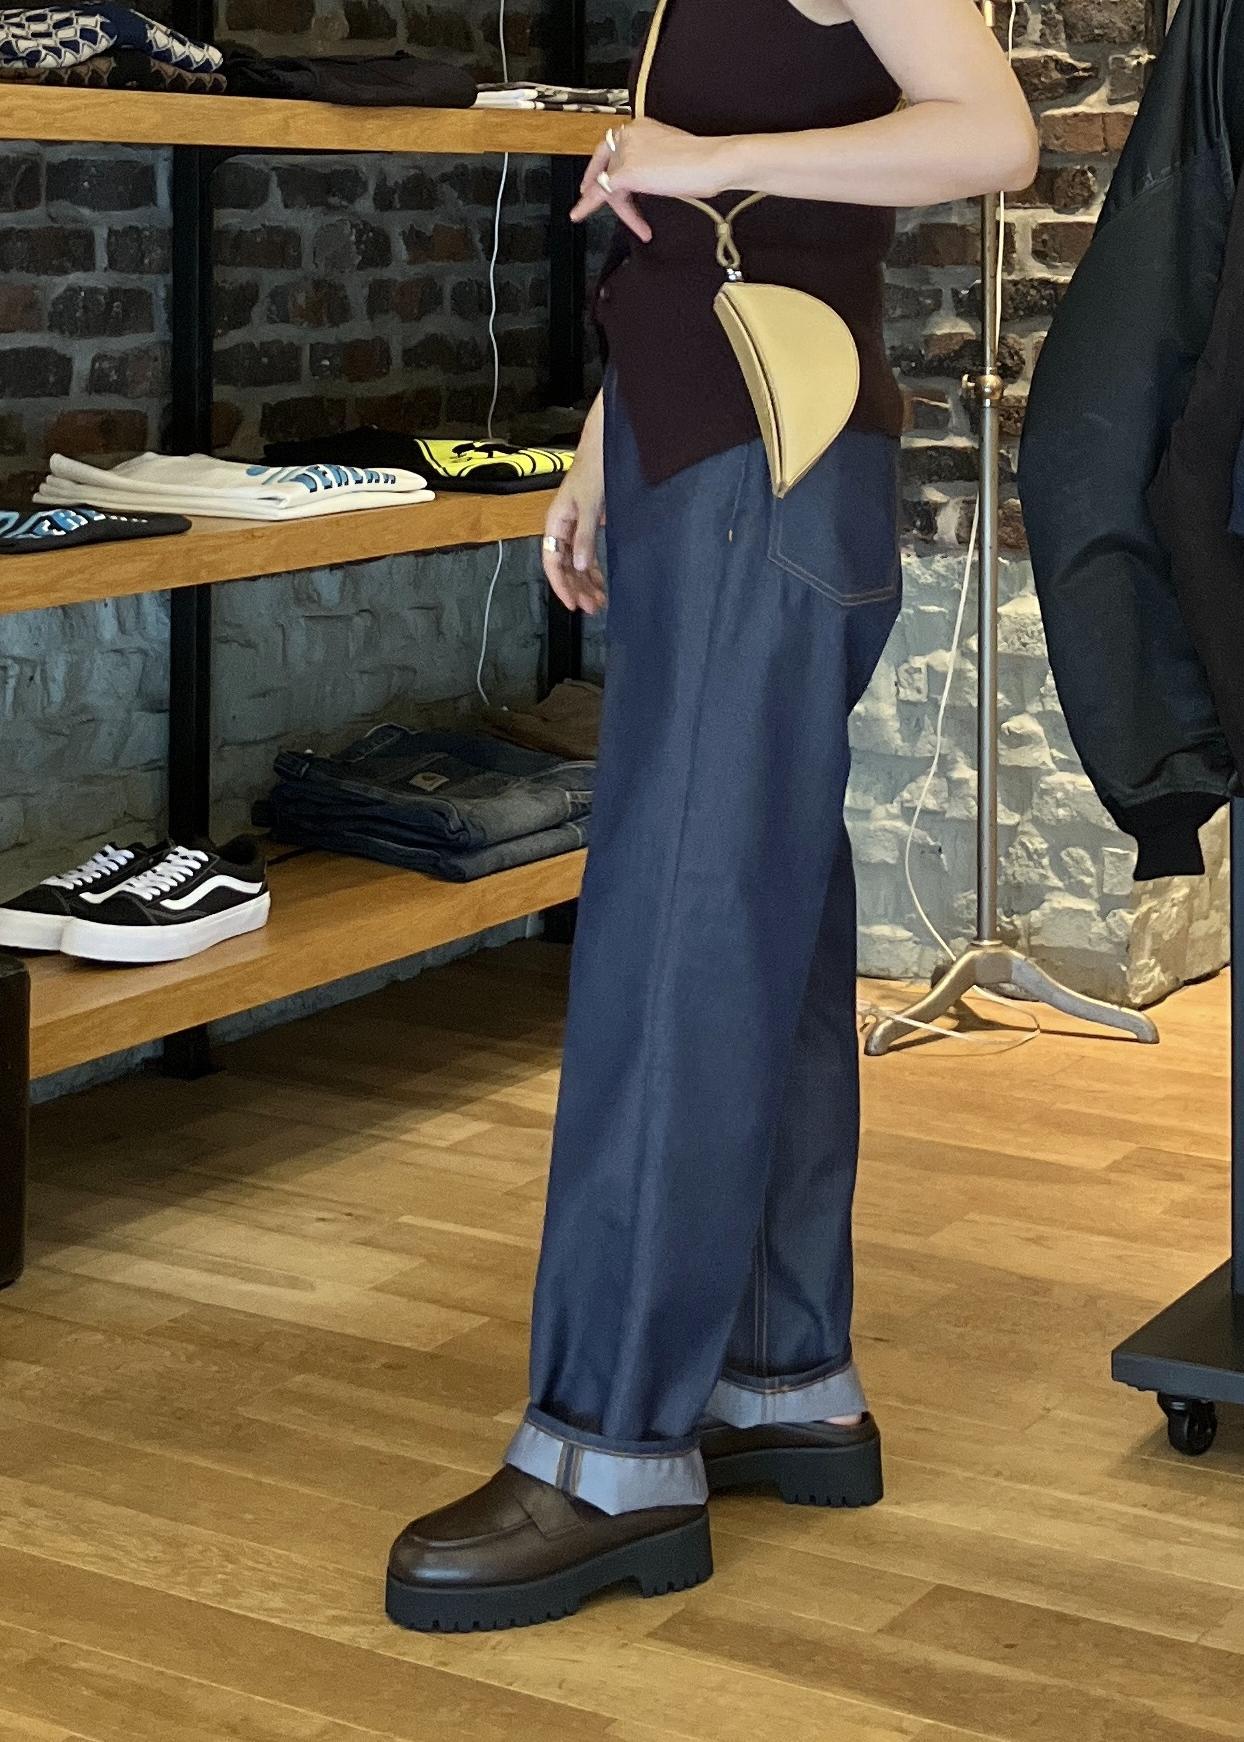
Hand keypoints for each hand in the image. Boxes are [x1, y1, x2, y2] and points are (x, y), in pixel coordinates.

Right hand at [542, 436, 605, 616]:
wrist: (604, 447)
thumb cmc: (593, 470)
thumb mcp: (588, 505)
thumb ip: (585, 536)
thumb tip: (582, 567)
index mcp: (555, 523)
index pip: (553, 561)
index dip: (561, 584)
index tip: (572, 604)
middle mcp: (562, 528)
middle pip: (565, 566)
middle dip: (576, 588)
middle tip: (591, 608)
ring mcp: (574, 528)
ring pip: (576, 563)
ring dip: (585, 583)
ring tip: (598, 601)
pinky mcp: (587, 526)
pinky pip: (586, 554)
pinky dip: (593, 569)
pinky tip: (600, 583)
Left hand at [571, 119, 735, 227]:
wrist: (710, 161)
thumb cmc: (703, 160)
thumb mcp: (671, 154)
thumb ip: (653, 161)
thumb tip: (649, 178)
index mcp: (640, 127)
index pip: (614, 147)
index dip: (602, 166)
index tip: (598, 177)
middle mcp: (629, 134)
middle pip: (608, 166)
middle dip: (604, 189)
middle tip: (588, 201)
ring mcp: (626, 152)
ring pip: (608, 183)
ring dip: (621, 208)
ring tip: (636, 225)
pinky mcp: (626, 171)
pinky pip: (600, 192)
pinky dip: (587, 204)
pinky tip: (580, 213)